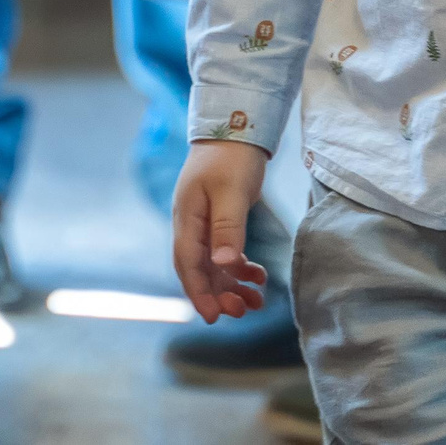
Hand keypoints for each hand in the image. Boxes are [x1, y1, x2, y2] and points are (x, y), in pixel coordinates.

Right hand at [170, 140, 271, 324]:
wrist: (235, 128)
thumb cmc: (231, 157)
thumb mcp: (231, 191)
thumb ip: (227, 228)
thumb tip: (223, 265)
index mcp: (187, 218)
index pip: (188, 264)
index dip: (199, 293)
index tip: (214, 317)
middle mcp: (191, 225)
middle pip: (199, 270)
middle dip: (218, 295)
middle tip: (242, 312)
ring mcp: (204, 224)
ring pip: (214, 266)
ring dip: (232, 286)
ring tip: (256, 302)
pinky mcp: (219, 221)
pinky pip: (226, 254)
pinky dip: (241, 268)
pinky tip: (258, 277)